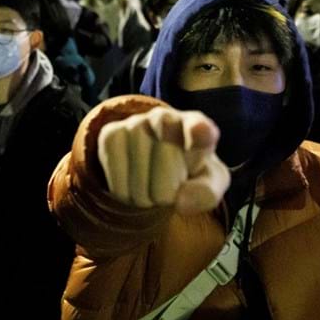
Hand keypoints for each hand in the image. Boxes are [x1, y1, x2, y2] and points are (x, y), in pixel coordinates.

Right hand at [97, 107, 229, 214]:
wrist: (155, 162)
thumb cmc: (189, 172)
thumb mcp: (208, 184)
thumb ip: (206, 194)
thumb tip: (180, 201)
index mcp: (200, 128)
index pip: (200, 129)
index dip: (199, 131)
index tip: (200, 130)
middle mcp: (166, 118)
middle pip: (166, 172)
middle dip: (168, 191)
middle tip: (170, 186)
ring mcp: (136, 123)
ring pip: (139, 180)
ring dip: (146, 196)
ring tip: (152, 183)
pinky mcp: (111, 134)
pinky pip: (117, 182)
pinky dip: (125, 194)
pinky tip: (134, 181)